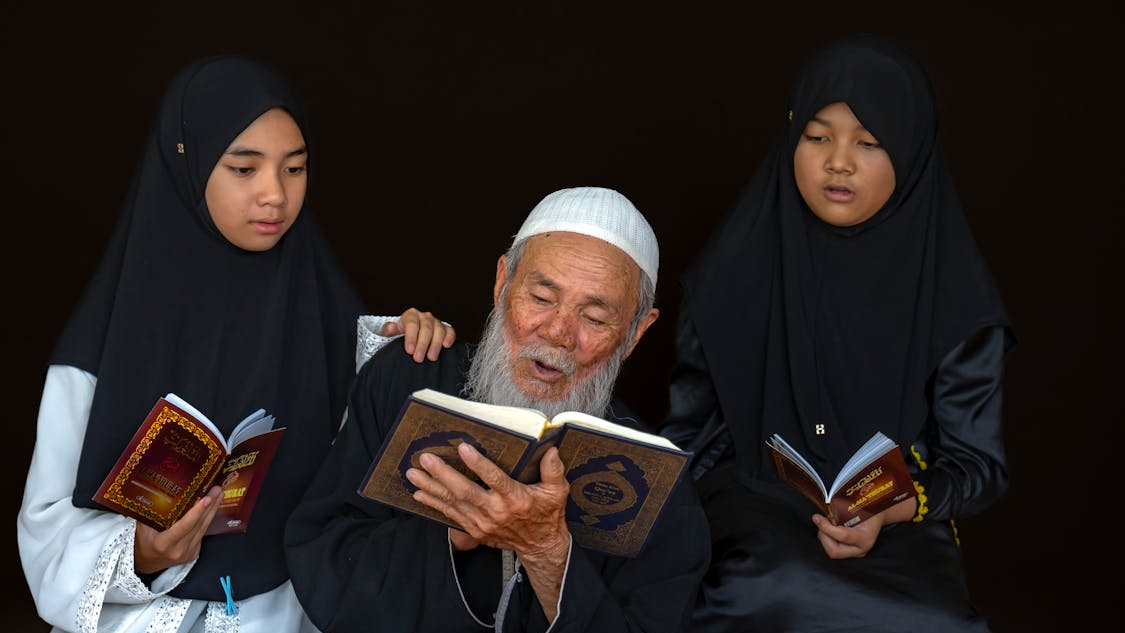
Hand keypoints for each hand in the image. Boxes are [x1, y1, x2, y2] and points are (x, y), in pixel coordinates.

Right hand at [134, 486, 221, 573]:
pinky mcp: (194, 553)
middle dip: (210, 505)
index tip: (207, 499)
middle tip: (217, 490)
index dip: (197, 512)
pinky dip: (207, 520)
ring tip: (218, 494)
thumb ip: (151, 512)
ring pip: (204, 528)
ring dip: (212, 510)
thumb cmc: (142, 543)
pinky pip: (202, 533)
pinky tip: (211, 507)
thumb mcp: (142, 528)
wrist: (145, 564)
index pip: (185, 526)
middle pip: (199, 525)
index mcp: (164, 544)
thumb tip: (159, 490)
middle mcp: (178, 550)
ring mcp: (188, 553)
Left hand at [381, 308, 455, 361]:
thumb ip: (389, 330)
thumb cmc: (400, 335)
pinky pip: (450, 331)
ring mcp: (436, 322)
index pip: (412, 324)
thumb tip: (391, 327)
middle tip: (418, 358)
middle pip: (426, 328)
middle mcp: (424, 317)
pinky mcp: (445, 329)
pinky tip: (446, 345)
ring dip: (436, 344)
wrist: (410, 337)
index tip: (409, 350)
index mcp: (411, 315)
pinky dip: (449, 337)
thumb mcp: (391, 333)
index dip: (411, 337)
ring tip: (431, 357)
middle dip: (423, 344)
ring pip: (439, 330)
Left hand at [410, 444, 570, 618]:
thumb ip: (553, 470)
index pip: (494, 479)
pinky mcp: (474, 529)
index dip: (478, 464)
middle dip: (443, 474)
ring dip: (431, 488)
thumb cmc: (547, 514)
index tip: (463, 448)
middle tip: (426, 458)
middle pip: (465, 491)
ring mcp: (483, 522)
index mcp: (515, 498)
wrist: (539, 545)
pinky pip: (451, 515)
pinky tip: (419, 494)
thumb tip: (551, 450)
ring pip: (453, 503)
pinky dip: (434, 504)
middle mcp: (496, 511)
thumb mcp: (557, 491)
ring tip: (413, 474)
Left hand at [812, 495, 916, 558]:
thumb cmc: (869, 509)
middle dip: (823, 535)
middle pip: (834, 551)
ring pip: (831, 551)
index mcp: (866, 538)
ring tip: (827, 522)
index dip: (827, 527)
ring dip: (824, 535)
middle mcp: (861, 549)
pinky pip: (832, 548)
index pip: (843, 536)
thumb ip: (843, 508)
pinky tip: (829, 528)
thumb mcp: (859, 505)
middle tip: (822, 521)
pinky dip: (826, 537)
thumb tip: (827, 508)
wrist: (877, 516)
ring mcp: (854, 553)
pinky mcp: (848, 552)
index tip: (816, 518)